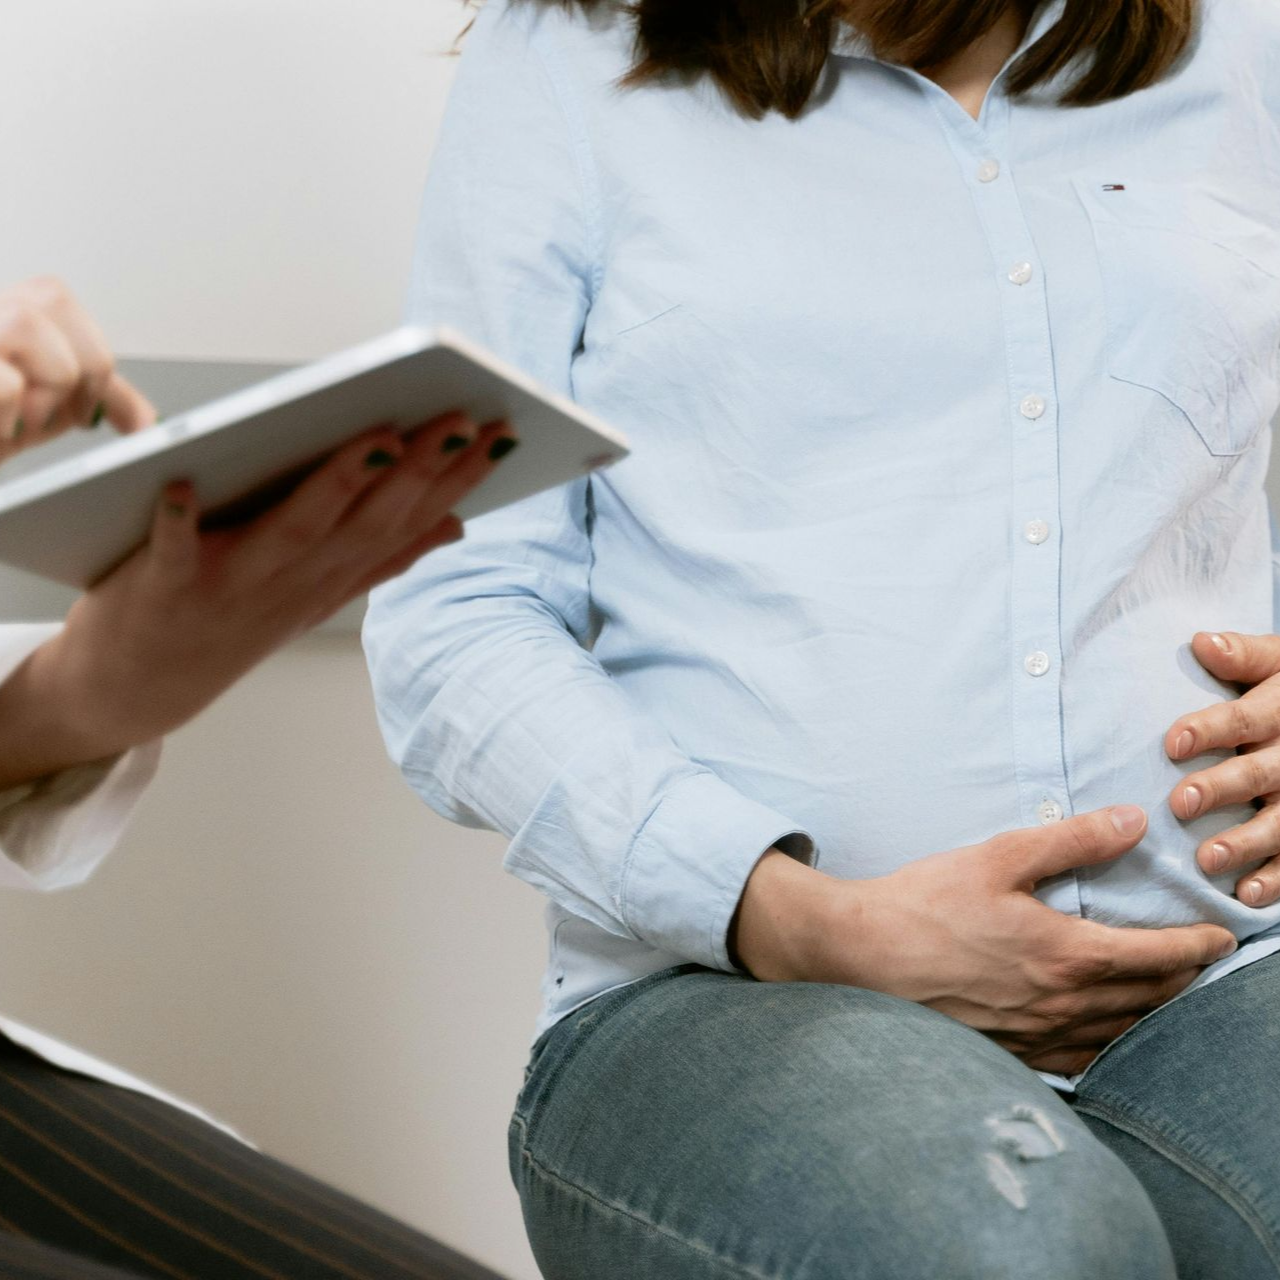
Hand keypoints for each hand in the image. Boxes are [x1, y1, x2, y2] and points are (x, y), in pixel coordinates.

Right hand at [0, 276, 153, 461]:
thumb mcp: (41, 408)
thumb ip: (94, 399)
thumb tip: (148, 422)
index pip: (55, 296)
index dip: (88, 355)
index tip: (85, 409)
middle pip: (46, 301)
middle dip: (73, 370)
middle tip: (56, 418)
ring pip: (22, 325)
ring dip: (41, 391)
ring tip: (17, 425)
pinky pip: (2, 380)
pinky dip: (8, 415)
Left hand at [0, 411, 514, 784]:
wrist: (136, 689)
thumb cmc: (228, 624)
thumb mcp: (317, 596)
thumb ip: (382, 558)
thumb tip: (456, 524)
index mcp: (331, 578)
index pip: (407, 522)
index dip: (457, 482)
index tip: (501, 435)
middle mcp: (294, 583)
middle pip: (367, 521)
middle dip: (420, 471)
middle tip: (463, 419)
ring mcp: (233, 586)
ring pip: (296, 531)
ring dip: (340, 485)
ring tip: (382, 437)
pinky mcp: (163, 587)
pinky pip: (172, 552)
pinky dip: (178, 521)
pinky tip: (184, 481)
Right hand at [730, 806, 1236, 1075]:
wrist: (861, 956)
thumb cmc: (925, 903)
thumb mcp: (997, 857)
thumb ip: (1071, 840)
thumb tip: (1132, 821)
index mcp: (1066, 953)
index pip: (1159, 957)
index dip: (1198, 946)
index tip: (1222, 937)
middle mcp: (1063, 1003)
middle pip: (1150, 1000)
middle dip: (1186, 979)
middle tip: (1203, 962)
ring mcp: (1038, 1036)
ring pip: (1121, 1034)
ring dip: (1156, 1014)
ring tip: (1169, 996)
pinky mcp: (1011, 1052)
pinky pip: (1082, 1059)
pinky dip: (1112, 1044)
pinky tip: (1108, 1034)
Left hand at [1166, 630, 1279, 905]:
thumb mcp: (1279, 660)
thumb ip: (1244, 654)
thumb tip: (1201, 641)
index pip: (1246, 719)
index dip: (1211, 729)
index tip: (1172, 743)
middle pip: (1261, 773)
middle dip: (1223, 788)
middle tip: (1181, 803)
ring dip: (1246, 842)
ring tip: (1208, 859)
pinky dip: (1276, 878)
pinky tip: (1246, 895)